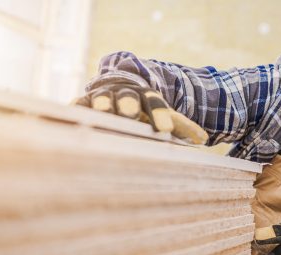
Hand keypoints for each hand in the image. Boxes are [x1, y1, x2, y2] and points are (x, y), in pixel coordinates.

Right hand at [74, 83, 207, 144]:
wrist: (118, 88)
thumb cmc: (145, 110)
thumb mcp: (163, 115)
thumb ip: (182, 126)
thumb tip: (204, 139)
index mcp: (148, 97)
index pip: (156, 104)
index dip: (161, 115)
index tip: (165, 130)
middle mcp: (126, 94)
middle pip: (129, 97)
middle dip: (130, 103)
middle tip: (132, 114)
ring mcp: (104, 96)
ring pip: (103, 97)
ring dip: (104, 103)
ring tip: (105, 112)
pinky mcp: (84, 101)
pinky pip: (79, 104)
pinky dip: (78, 108)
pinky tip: (76, 115)